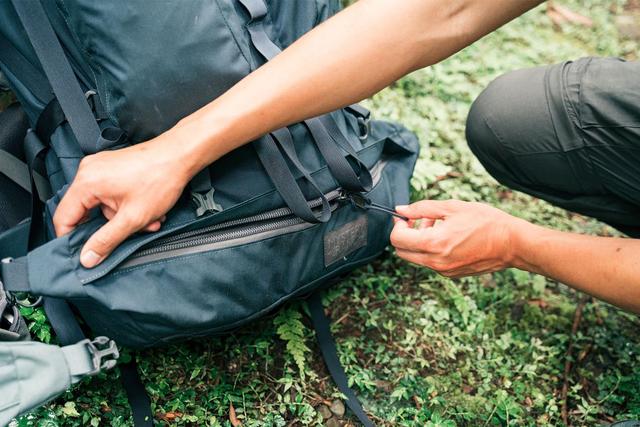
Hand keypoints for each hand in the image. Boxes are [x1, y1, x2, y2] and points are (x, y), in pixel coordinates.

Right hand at [53, 127, 197, 268]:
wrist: (180, 155)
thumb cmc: (160, 178)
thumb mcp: (132, 218)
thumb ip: (106, 240)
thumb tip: (88, 257)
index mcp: (86, 182)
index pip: (63, 218)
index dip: (72, 239)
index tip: (85, 252)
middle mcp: (88, 171)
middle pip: (85, 212)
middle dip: (111, 227)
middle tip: (131, 231)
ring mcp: (100, 167)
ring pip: (103, 205)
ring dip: (125, 217)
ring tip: (148, 218)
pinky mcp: (112, 167)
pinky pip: (111, 194)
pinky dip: (127, 205)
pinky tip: (146, 208)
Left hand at [390, 199, 529, 277]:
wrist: (512, 244)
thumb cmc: (486, 222)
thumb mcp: (452, 207)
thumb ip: (422, 208)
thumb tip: (401, 209)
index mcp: (434, 244)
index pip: (397, 239)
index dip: (398, 225)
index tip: (406, 217)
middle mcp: (436, 262)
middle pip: (402, 252)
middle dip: (405, 235)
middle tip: (419, 220)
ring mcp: (443, 271)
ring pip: (415, 258)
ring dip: (418, 242)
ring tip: (437, 225)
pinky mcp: (451, 274)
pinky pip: (430, 263)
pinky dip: (430, 250)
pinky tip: (447, 237)